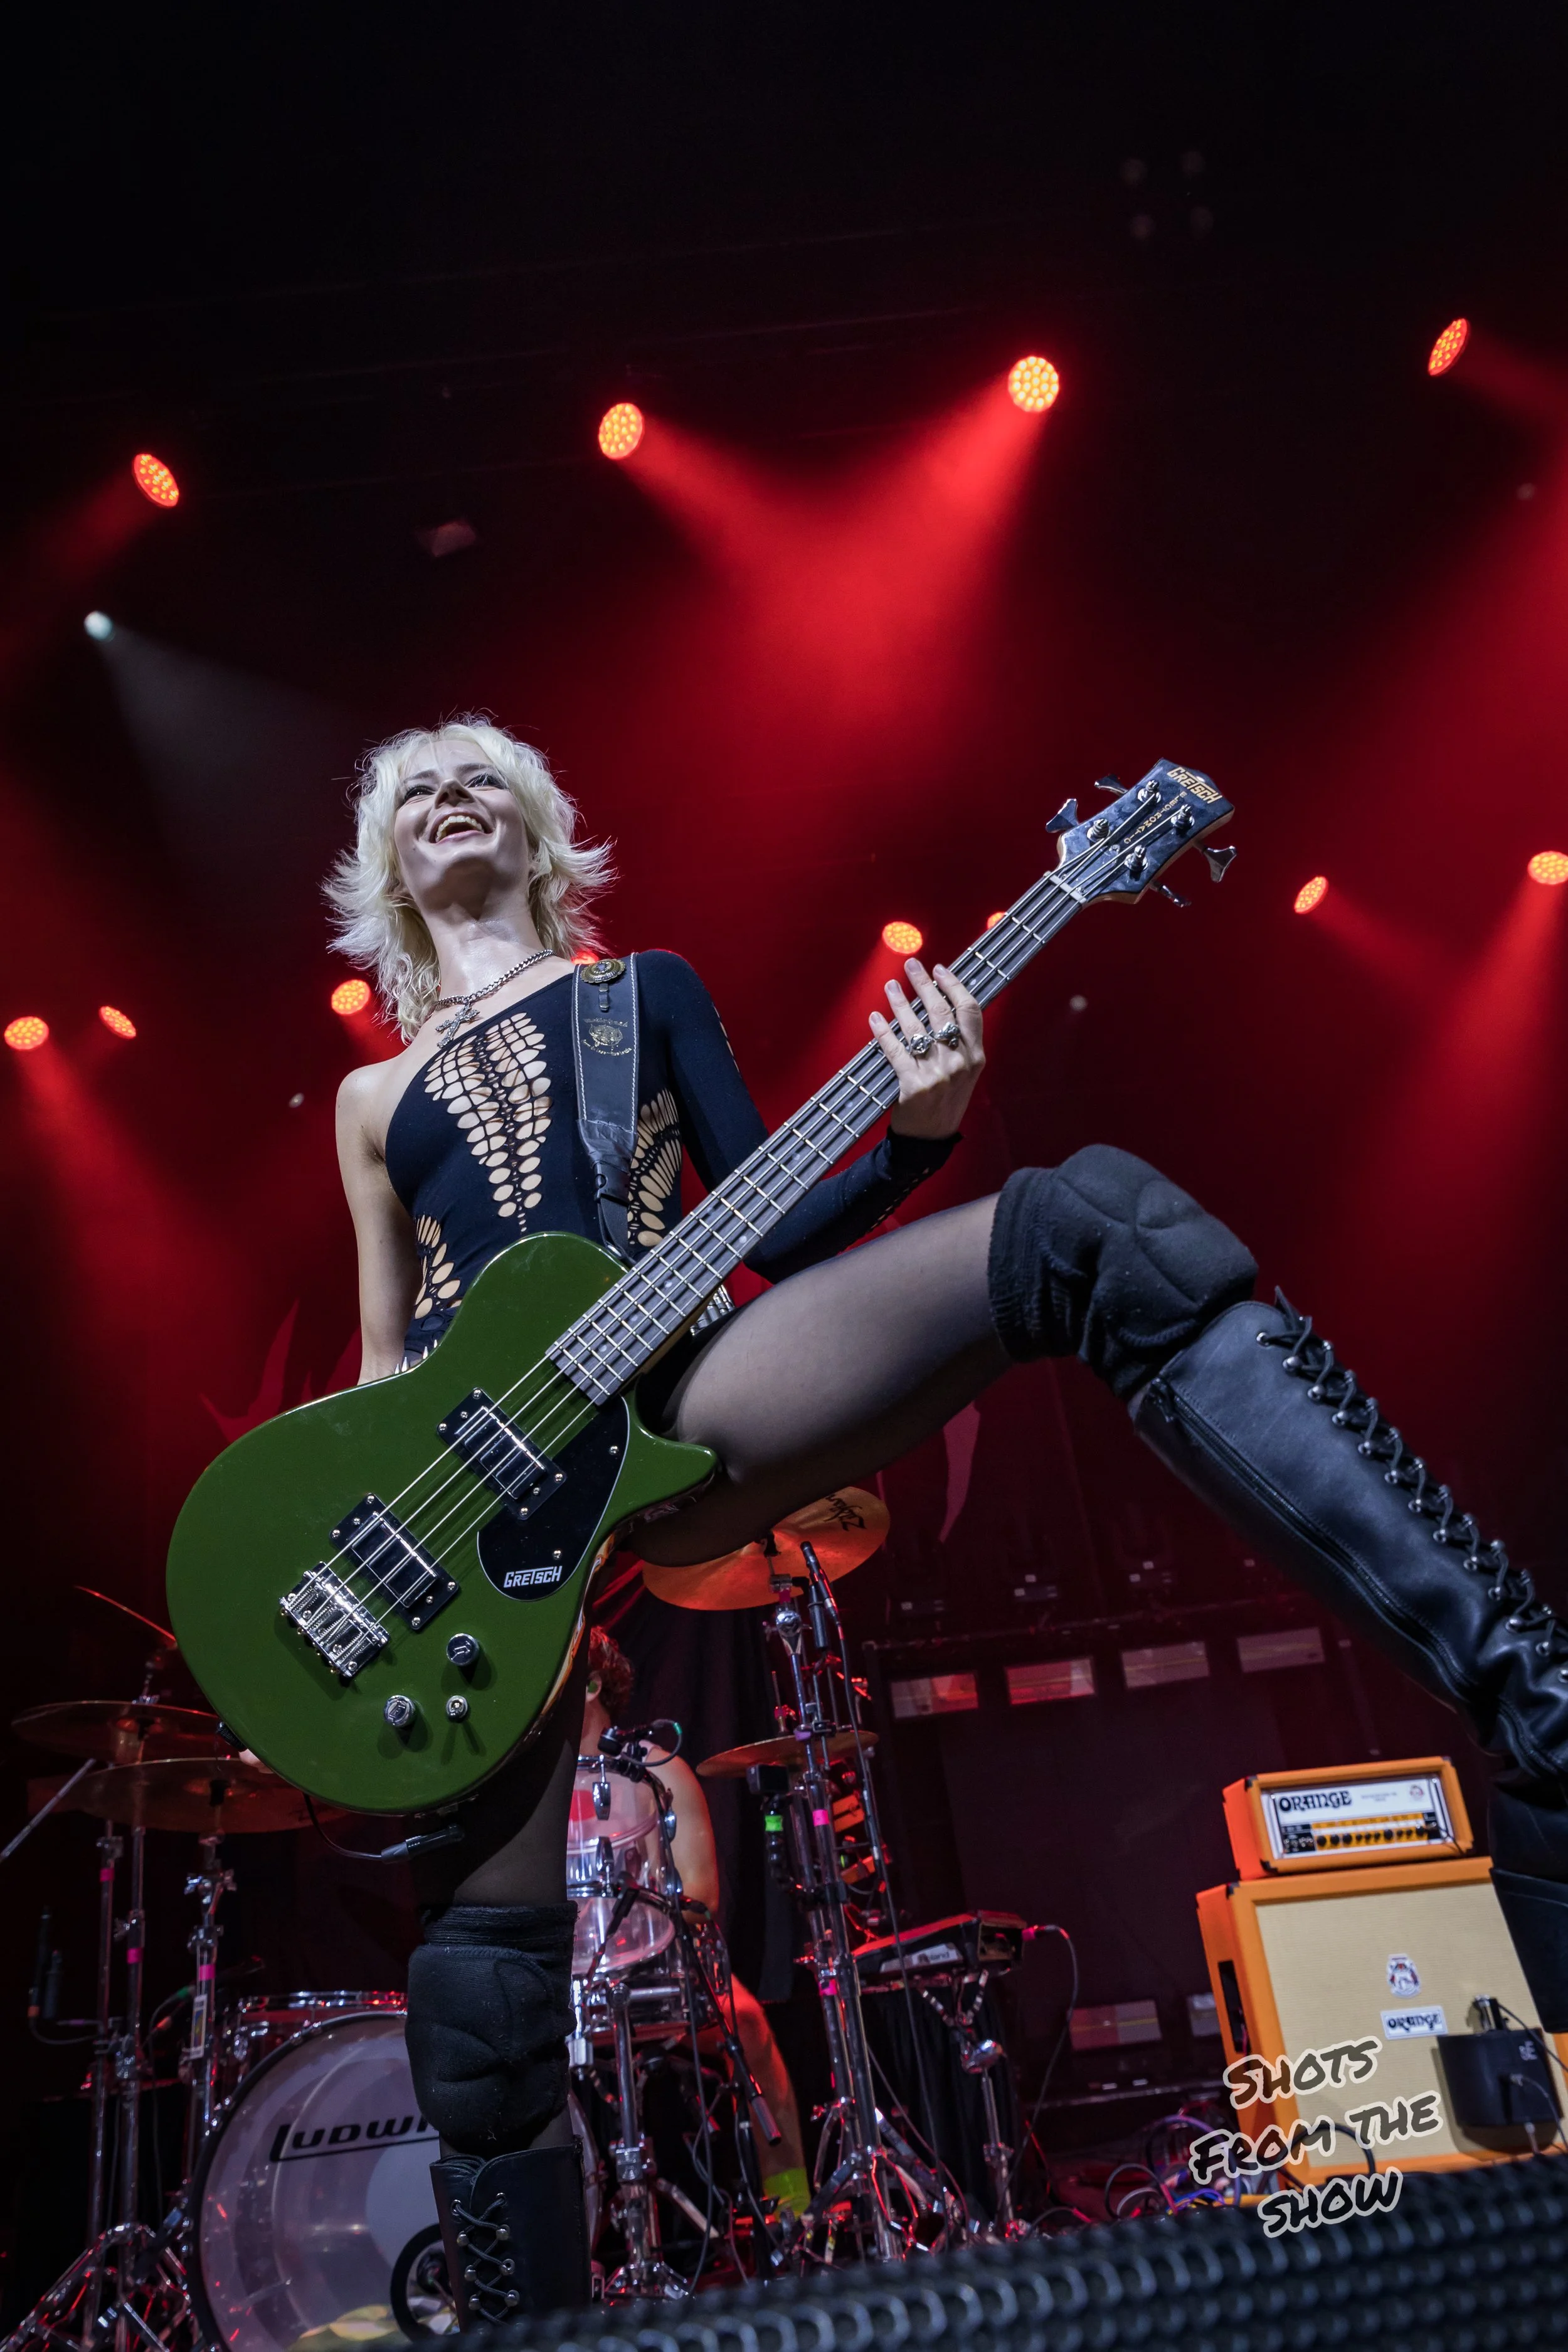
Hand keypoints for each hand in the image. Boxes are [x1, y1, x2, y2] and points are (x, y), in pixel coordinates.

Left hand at [871, 959, 984, 1139]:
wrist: (931, 1139)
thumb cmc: (946, 1100)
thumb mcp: (965, 1072)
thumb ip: (960, 1042)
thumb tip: (942, 1001)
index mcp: (976, 1056)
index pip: (969, 1010)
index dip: (954, 985)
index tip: (939, 969)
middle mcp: (959, 1062)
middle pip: (941, 1012)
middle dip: (924, 984)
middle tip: (911, 966)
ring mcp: (937, 1075)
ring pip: (915, 1028)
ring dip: (900, 1003)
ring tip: (891, 987)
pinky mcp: (913, 1086)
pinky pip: (895, 1051)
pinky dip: (883, 1032)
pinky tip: (874, 1018)